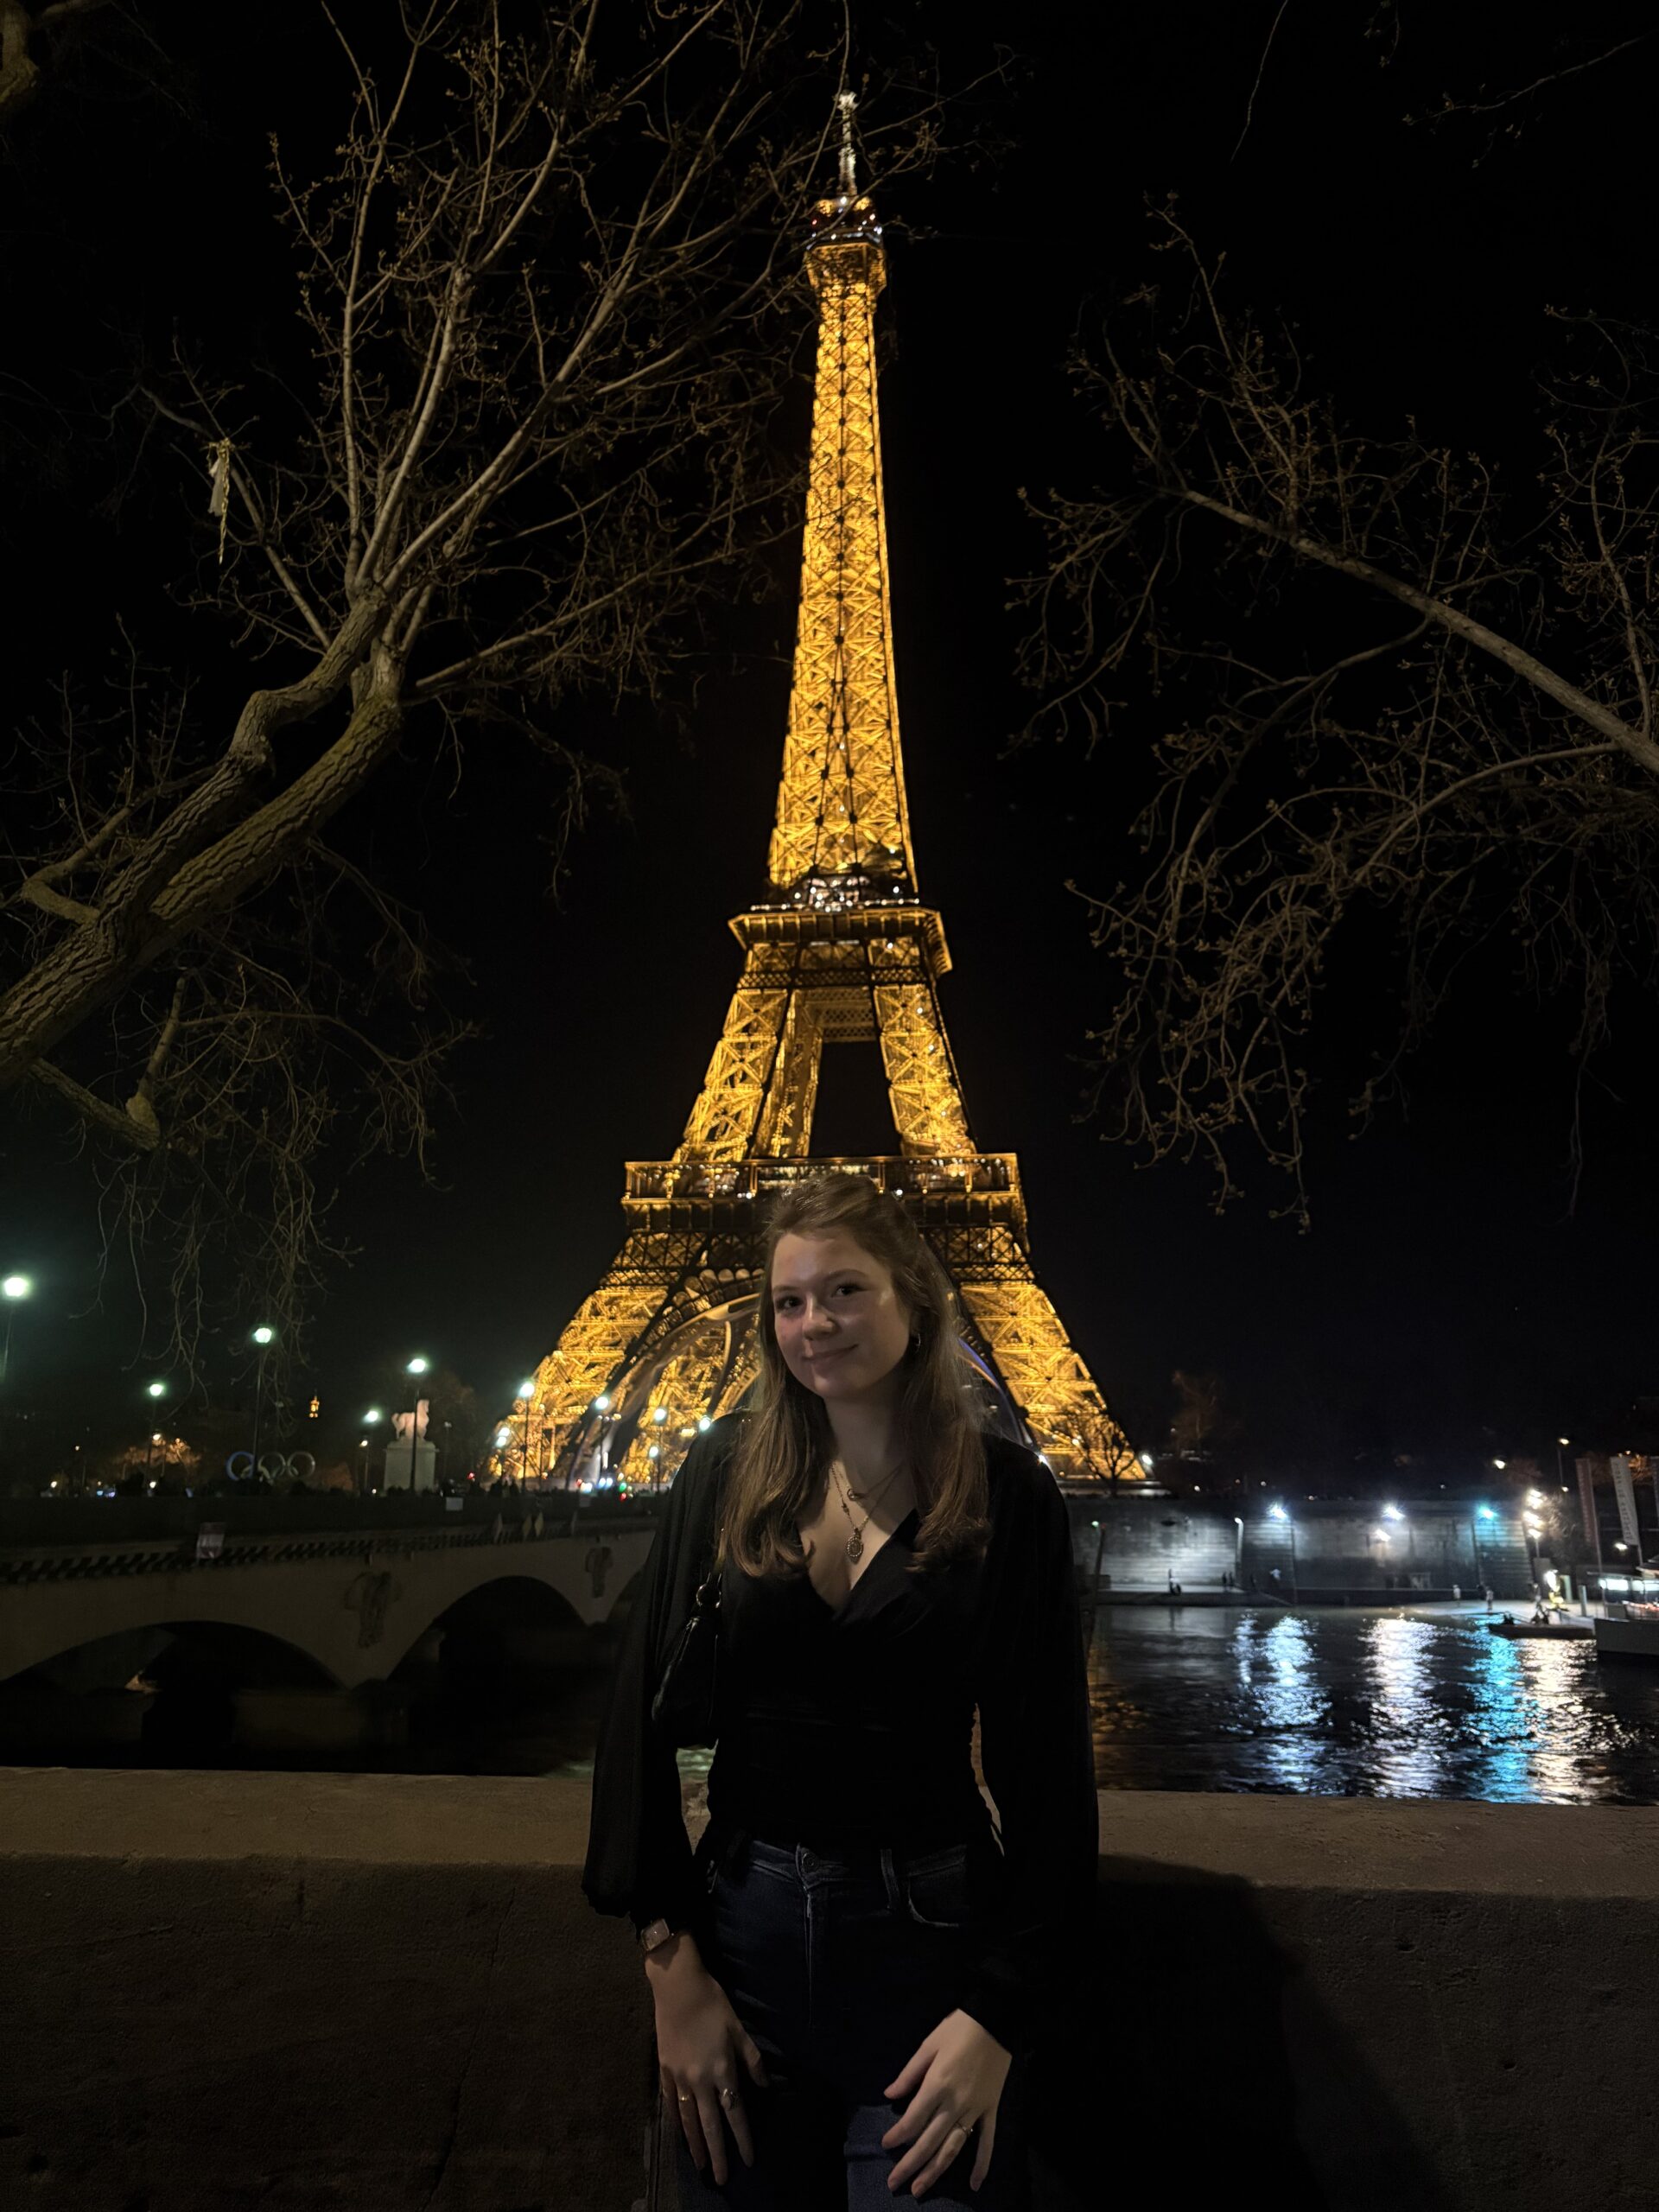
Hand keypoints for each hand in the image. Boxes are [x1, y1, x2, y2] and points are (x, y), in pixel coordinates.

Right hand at [651, 1953, 770, 2187]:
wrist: (677, 1987)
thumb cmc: (713, 2004)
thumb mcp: (739, 2029)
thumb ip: (753, 2061)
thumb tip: (764, 2087)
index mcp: (722, 2069)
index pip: (735, 2113)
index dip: (742, 2138)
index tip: (749, 2159)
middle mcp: (700, 2080)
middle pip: (710, 2125)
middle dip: (718, 2153)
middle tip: (722, 2178)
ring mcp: (679, 2077)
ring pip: (688, 2120)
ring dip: (695, 2144)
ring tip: (701, 2164)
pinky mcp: (664, 2071)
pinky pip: (671, 2103)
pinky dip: (676, 2121)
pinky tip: (680, 2133)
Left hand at [881, 2009, 1010, 2195]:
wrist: (995, 2021)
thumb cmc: (959, 2029)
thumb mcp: (928, 2044)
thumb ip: (909, 2073)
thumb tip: (889, 2095)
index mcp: (936, 2085)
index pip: (912, 2120)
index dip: (897, 2135)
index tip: (886, 2145)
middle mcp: (954, 2103)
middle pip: (929, 2141)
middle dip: (910, 2165)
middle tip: (894, 2184)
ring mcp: (975, 2109)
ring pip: (953, 2147)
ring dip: (935, 2171)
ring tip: (920, 2190)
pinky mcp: (991, 2110)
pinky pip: (987, 2141)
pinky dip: (982, 2164)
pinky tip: (975, 2183)